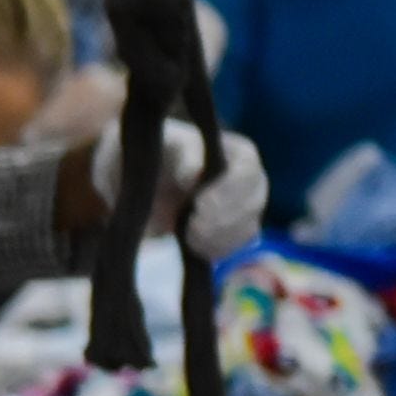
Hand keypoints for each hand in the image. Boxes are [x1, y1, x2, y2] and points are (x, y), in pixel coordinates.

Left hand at [91, 120, 268, 258]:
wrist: (141, 185)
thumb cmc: (156, 156)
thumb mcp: (163, 146)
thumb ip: (184, 154)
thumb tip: (195, 172)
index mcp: (236, 152)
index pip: (248, 169)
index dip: (229, 189)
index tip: (200, 203)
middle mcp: (248, 180)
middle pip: (253, 202)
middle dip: (223, 218)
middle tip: (193, 226)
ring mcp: (243, 208)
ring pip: (248, 227)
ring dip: (218, 236)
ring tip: (189, 235)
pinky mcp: (231, 232)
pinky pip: (235, 246)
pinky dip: (214, 248)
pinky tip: (193, 245)